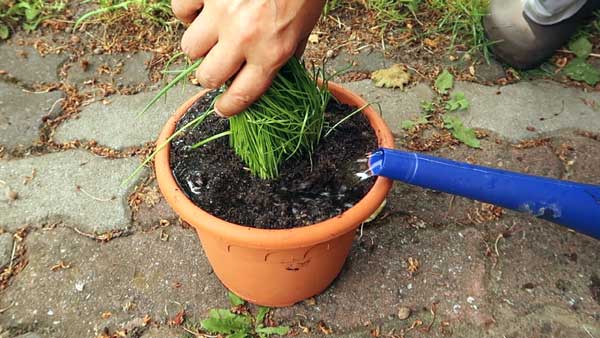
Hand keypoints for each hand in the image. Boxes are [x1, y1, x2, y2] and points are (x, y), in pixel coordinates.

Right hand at [172, 0, 324, 116]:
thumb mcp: (304, 30)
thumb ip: (285, 56)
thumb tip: (270, 76)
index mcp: (271, 53)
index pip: (241, 96)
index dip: (229, 107)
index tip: (223, 108)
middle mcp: (244, 38)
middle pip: (207, 77)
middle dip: (211, 77)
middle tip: (218, 67)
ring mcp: (221, 12)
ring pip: (190, 47)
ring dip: (201, 45)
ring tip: (213, 34)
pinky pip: (181, 10)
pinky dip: (189, 12)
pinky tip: (203, 9)